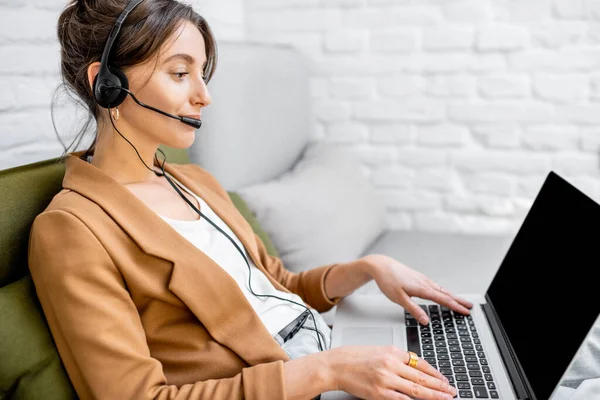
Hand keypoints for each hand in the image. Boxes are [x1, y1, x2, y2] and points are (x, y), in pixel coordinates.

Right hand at [325, 345, 456, 399]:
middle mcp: (391, 364)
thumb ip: (396, 359)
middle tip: (453, 390)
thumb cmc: (354, 358)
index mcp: (392, 352)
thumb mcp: (379, 351)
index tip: (445, 379)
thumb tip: (414, 368)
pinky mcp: (379, 393)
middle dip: (440, 385)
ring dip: (434, 395)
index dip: (435, 373)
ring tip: (446, 398)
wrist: (336, 365)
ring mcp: (386, 379)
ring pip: (416, 389)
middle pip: (421, 377)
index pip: (420, 363)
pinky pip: (401, 399)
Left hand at [364, 254, 472, 324]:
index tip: (466, 312)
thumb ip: (413, 310)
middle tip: (470, 307)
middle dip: (459, 301)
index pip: (443, 299)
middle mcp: (425, 282)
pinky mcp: (418, 277)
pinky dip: (443, 291)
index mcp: (422, 288)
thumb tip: (425, 321)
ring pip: (441, 289)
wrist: (380, 265)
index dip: (455, 307)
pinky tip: (442, 293)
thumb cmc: (387, 280)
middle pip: (446, 293)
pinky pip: (435, 286)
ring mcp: (422, 279)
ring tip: (461, 301)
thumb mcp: (399, 298)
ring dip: (452, 296)